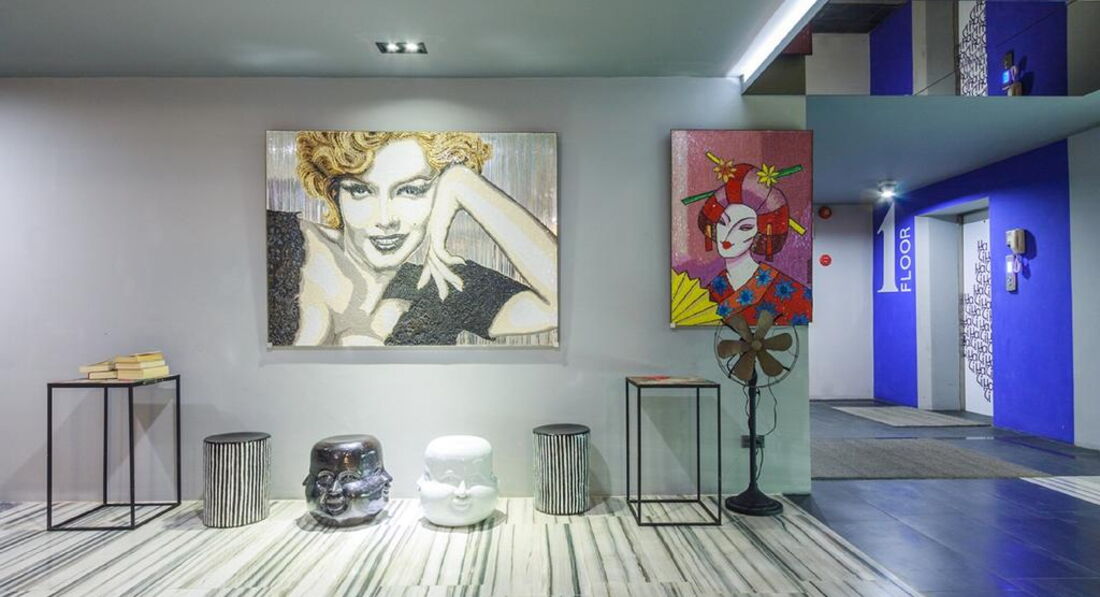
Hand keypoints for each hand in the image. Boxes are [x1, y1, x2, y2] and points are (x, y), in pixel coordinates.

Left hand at [417, 166, 468, 300]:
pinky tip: (462, 262)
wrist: (454, 185)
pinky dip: (451, 259)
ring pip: (437, 262)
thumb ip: (460, 229)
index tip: (422, 286)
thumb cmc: (458, 197)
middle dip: (439, 281)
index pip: (430, 258)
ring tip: (461, 286)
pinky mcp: (436, 232)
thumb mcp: (458, 218)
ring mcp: (432, 234)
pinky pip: (441, 253)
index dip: (426, 273)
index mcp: (434, 233)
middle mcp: (430, 236)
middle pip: (432, 265)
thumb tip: (468, 230)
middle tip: (444, 298)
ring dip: (449, 275)